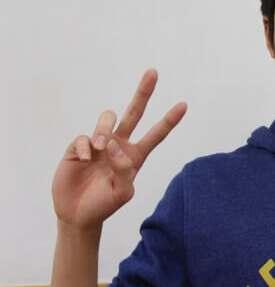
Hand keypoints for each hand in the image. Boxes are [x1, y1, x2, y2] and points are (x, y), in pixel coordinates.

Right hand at [52, 69, 186, 230]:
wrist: (78, 215)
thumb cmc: (104, 204)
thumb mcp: (123, 193)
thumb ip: (125, 171)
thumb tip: (114, 147)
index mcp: (135, 155)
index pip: (156, 134)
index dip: (169, 120)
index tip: (184, 105)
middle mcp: (119, 144)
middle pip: (134, 112)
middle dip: (144, 91)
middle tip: (154, 72)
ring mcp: (100, 144)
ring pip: (108, 118)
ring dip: (105, 130)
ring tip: (101, 148)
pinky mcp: (80, 146)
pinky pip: (85, 137)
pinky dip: (87, 147)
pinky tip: (85, 161)